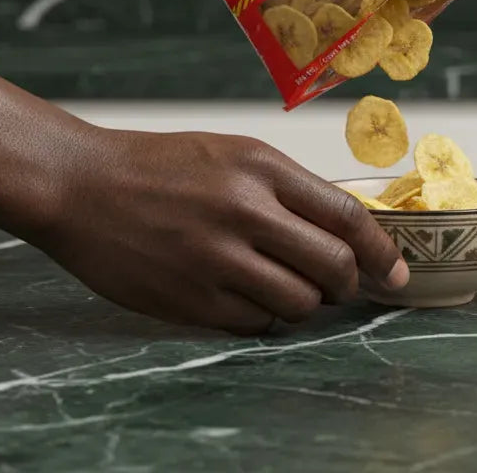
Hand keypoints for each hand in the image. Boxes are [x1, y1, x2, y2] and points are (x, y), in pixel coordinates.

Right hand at [35, 125, 408, 333]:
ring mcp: (216, 259)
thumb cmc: (158, 166)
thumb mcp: (229, 153)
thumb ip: (285, 188)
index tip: (395, 271)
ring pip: (300, 303)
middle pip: (334, 266)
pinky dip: (264, 317)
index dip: (381, 249)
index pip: (345, 216)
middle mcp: (244, 211)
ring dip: (306, 303)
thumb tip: (342, 231)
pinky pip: (255, 324)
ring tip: (286, 286)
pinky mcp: (191, 300)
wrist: (81, 186)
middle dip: (350, 284)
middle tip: (343, 285)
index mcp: (259, 166)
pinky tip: (246, 296)